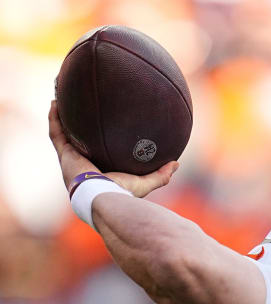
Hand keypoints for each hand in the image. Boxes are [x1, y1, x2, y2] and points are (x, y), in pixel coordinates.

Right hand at [49, 100, 177, 197]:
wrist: (103, 196)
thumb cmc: (122, 192)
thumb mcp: (145, 183)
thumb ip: (160, 175)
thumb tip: (176, 164)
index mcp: (98, 170)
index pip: (95, 154)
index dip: (95, 142)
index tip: (101, 128)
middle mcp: (82, 164)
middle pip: (77, 142)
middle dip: (76, 128)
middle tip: (79, 111)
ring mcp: (70, 159)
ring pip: (63, 135)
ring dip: (61, 118)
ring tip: (62, 100)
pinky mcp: (64, 155)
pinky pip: (56, 133)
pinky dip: (54, 118)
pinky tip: (55, 103)